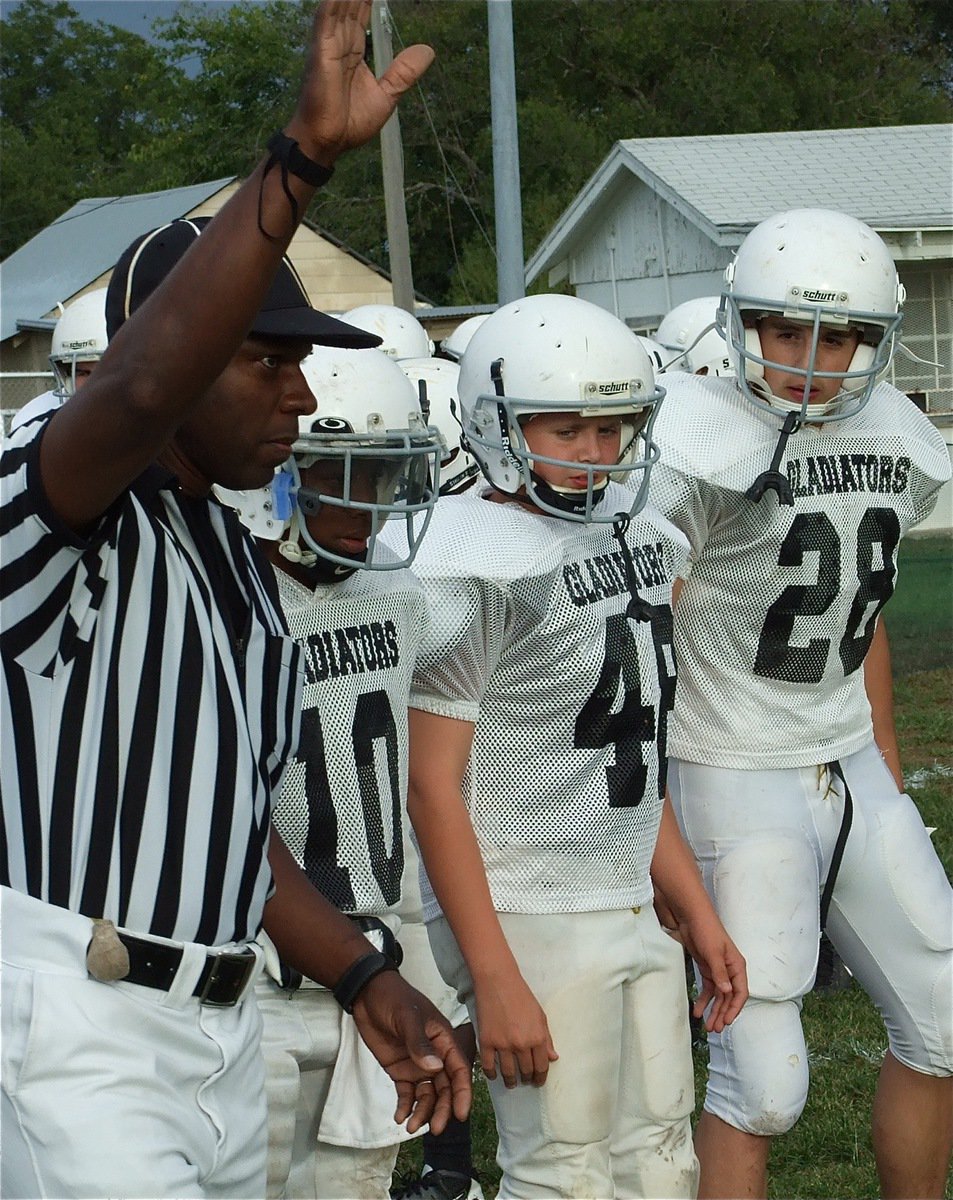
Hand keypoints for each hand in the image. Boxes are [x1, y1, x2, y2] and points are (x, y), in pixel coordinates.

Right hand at [288, 0, 434, 164]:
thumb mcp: (386, 95)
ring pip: (340, 3)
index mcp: (353, 49)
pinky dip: (334, 1)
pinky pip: (327, 18)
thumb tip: (428, 50)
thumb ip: (404, 72)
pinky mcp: (321, 51)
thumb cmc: (349, 122)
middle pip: (352, 0)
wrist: (328, 142)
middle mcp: (339, 40)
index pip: (363, 10)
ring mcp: (328, 44)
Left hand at [351, 970, 471, 1134]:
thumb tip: (435, 1068)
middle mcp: (434, 1056)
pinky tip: (399, 1117)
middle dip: (441, 1109)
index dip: (462, 1093)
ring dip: (422, 1111)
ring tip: (411, 1127)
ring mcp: (416, 1064)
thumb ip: (420, 1043)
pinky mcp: (399, 1069)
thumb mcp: (407, 1017)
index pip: (459, 1070)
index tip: (461, 1114)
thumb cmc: (393, 998)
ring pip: (426, 1094)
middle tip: (434, 1129)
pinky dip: (405, 1106)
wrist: (366, 994)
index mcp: (443, 1040)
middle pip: (444, 1088)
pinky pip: (406, 1093)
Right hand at [473, 970, 558, 1088]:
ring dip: (510, 1081)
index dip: (540, 1077)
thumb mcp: (540, 1015)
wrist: (498, 981)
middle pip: (526, 1071)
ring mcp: (503, 1044)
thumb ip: (547, 1038)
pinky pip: (488, 1066)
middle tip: (524, 1080)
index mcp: (538, 1037)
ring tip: (511, 1082)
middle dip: (526, 1079)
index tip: (537, 1082)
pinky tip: (493, 1075)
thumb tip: (553, 1057)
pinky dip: (491, 1074)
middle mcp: (522, 1044)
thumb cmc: (521, 995)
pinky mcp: (487, 1041)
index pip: (542, 1066)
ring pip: (508, 1073)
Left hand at [673, 912, 747, 1033]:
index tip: (727, 1021)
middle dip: (723, 1014)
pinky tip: (698, 1011)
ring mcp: (718, 970)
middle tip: (715, 1029)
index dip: (734, 1008)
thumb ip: (719, 973)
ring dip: (714, 1010)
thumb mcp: (713, 952)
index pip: (740, 992)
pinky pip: (708, 989)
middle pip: (729, 998)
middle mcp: (730, 970)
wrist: (691, 917)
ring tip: (708, 1026)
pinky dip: (704, 1001)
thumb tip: (727, 992)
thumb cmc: (706, 930)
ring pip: (719, 996)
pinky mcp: (707, 969)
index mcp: (737, 966)